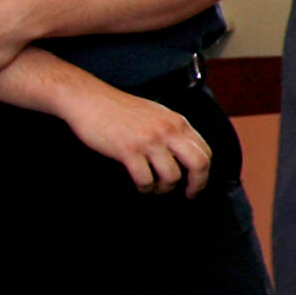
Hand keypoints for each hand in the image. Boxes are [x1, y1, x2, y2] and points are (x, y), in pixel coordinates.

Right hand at [60, 82, 212, 195]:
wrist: (91, 100)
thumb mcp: (157, 114)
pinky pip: (146, 179)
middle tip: (189, 194)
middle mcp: (167, 130)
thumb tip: (186, 154)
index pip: (204, 151)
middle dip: (197, 184)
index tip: (198, 182)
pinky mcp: (128, 150)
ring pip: (172, 176)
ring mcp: (149, 140)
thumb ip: (173, 131)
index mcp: (177, 122)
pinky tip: (141, 186)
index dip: (205, 172)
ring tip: (156, 188)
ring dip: (165, 188)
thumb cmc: (121, 109)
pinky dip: (145, 188)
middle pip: (198, 164)